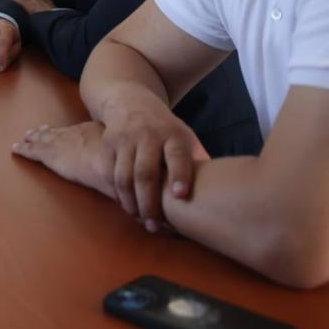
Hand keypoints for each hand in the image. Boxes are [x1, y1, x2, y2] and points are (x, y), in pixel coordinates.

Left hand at [12, 121, 115, 196]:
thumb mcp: (124, 153)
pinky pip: (32, 151)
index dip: (62, 131)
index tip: (55, 129)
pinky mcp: (51, 156)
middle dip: (44, 132)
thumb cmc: (121, 160)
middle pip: (55, 133)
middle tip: (34, 131)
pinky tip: (15, 149)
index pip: (72, 131)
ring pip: (42, 139)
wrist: (111, 162)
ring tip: (24, 138)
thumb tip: (125, 166)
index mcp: (89, 131)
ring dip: (33, 138)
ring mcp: (60, 144)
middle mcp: (72, 134)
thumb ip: (121, 157)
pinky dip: (23, 150)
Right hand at [100, 101, 208, 226]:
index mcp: (173, 134)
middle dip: (149, 204)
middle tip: (155, 227)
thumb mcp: (184, 137)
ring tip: (142, 221)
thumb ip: (196, 162)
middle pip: (145, 173)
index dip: (179, 174)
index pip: (177, 155)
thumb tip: (221, 192)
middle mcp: (148, 135)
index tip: (181, 195)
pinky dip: (118, 195)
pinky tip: (128, 206)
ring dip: (132, 204)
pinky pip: (110, 175)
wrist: (129, 101)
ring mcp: (125, 139)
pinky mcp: (108, 144)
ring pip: (124, 178)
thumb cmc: (164, 129)